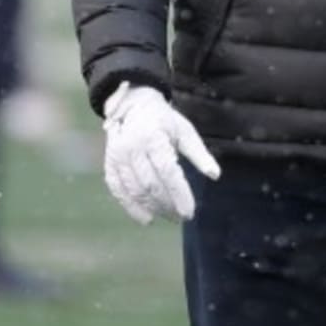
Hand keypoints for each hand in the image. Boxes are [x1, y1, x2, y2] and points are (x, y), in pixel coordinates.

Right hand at [102, 82, 220, 224]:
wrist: (133, 106)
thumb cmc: (165, 121)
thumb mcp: (185, 131)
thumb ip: (199, 154)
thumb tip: (215, 175)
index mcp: (154, 138)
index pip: (168, 172)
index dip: (179, 194)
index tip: (190, 212)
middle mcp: (133, 148)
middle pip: (151, 185)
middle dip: (168, 204)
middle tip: (182, 216)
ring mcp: (118, 157)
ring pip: (136, 191)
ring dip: (153, 208)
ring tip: (170, 216)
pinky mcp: (110, 164)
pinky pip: (119, 191)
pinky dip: (132, 207)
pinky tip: (146, 218)